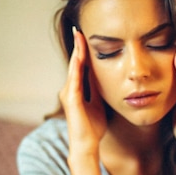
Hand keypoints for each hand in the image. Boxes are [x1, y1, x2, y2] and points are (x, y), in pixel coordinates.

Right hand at [59, 27, 106, 154]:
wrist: (87, 145)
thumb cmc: (93, 128)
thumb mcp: (99, 103)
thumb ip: (98, 91)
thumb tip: (106, 78)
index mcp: (77, 90)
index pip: (80, 66)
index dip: (83, 52)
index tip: (86, 37)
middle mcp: (69, 89)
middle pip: (75, 63)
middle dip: (77, 46)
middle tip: (79, 29)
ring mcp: (69, 94)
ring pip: (73, 67)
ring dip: (77, 51)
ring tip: (79, 36)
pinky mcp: (71, 99)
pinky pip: (74, 78)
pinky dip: (77, 65)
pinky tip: (80, 55)